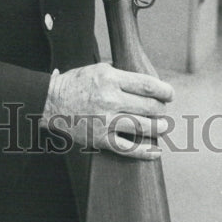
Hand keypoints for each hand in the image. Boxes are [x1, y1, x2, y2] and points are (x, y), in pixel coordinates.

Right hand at [40, 63, 174, 159]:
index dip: (164, 90)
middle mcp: (110, 99)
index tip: (169, 94)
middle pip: (149, 106)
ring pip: (142, 127)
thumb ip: (122, 75)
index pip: (147, 85)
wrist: (52, 102)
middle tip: (164, 110)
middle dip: (161, 109)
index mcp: (111, 79)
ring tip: (163, 126)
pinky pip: (127, 148)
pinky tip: (155, 152)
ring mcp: (106, 121)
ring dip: (158, 127)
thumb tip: (148, 84)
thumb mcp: (100, 69)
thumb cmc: (77, 83)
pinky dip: (145, 152)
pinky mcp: (100, 139)